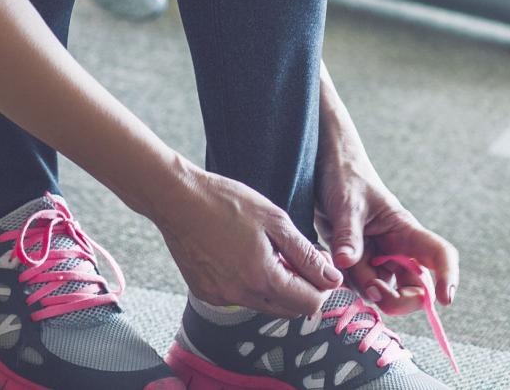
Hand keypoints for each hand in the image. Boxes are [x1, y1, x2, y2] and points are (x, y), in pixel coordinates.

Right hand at [153, 164, 342, 317]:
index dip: (322, 286)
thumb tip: (332, 278)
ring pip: (265, 305)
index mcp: (262, 277)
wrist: (177, 199)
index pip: (309, 304)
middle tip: (298, 257)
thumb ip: (306, 254)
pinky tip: (243, 257)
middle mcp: (240, 295)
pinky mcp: (206, 292)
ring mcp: (220, 296)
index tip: (320, 265)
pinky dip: (251, 284)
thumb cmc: (225, 202)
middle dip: (302, 289)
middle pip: (289, 310)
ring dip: (277, 287)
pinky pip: (240, 298)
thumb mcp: (275, 221)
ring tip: (269, 253)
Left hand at [315, 130, 459, 315]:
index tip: (445, 300)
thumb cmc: (345, 177)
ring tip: (341, 260)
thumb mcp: (346, 204)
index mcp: (405, 230)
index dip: (448, 277)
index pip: (439, 255)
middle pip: (415, 288)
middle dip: (397, 300)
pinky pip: (360, 286)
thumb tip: (346, 263)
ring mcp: (379, 259)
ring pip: (383, 292)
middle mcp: (397, 249)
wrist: (325, 170)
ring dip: (363, 287)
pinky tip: (335, 263)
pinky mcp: (360, 264)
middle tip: (372, 290)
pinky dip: (348, 283)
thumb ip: (348, 235)